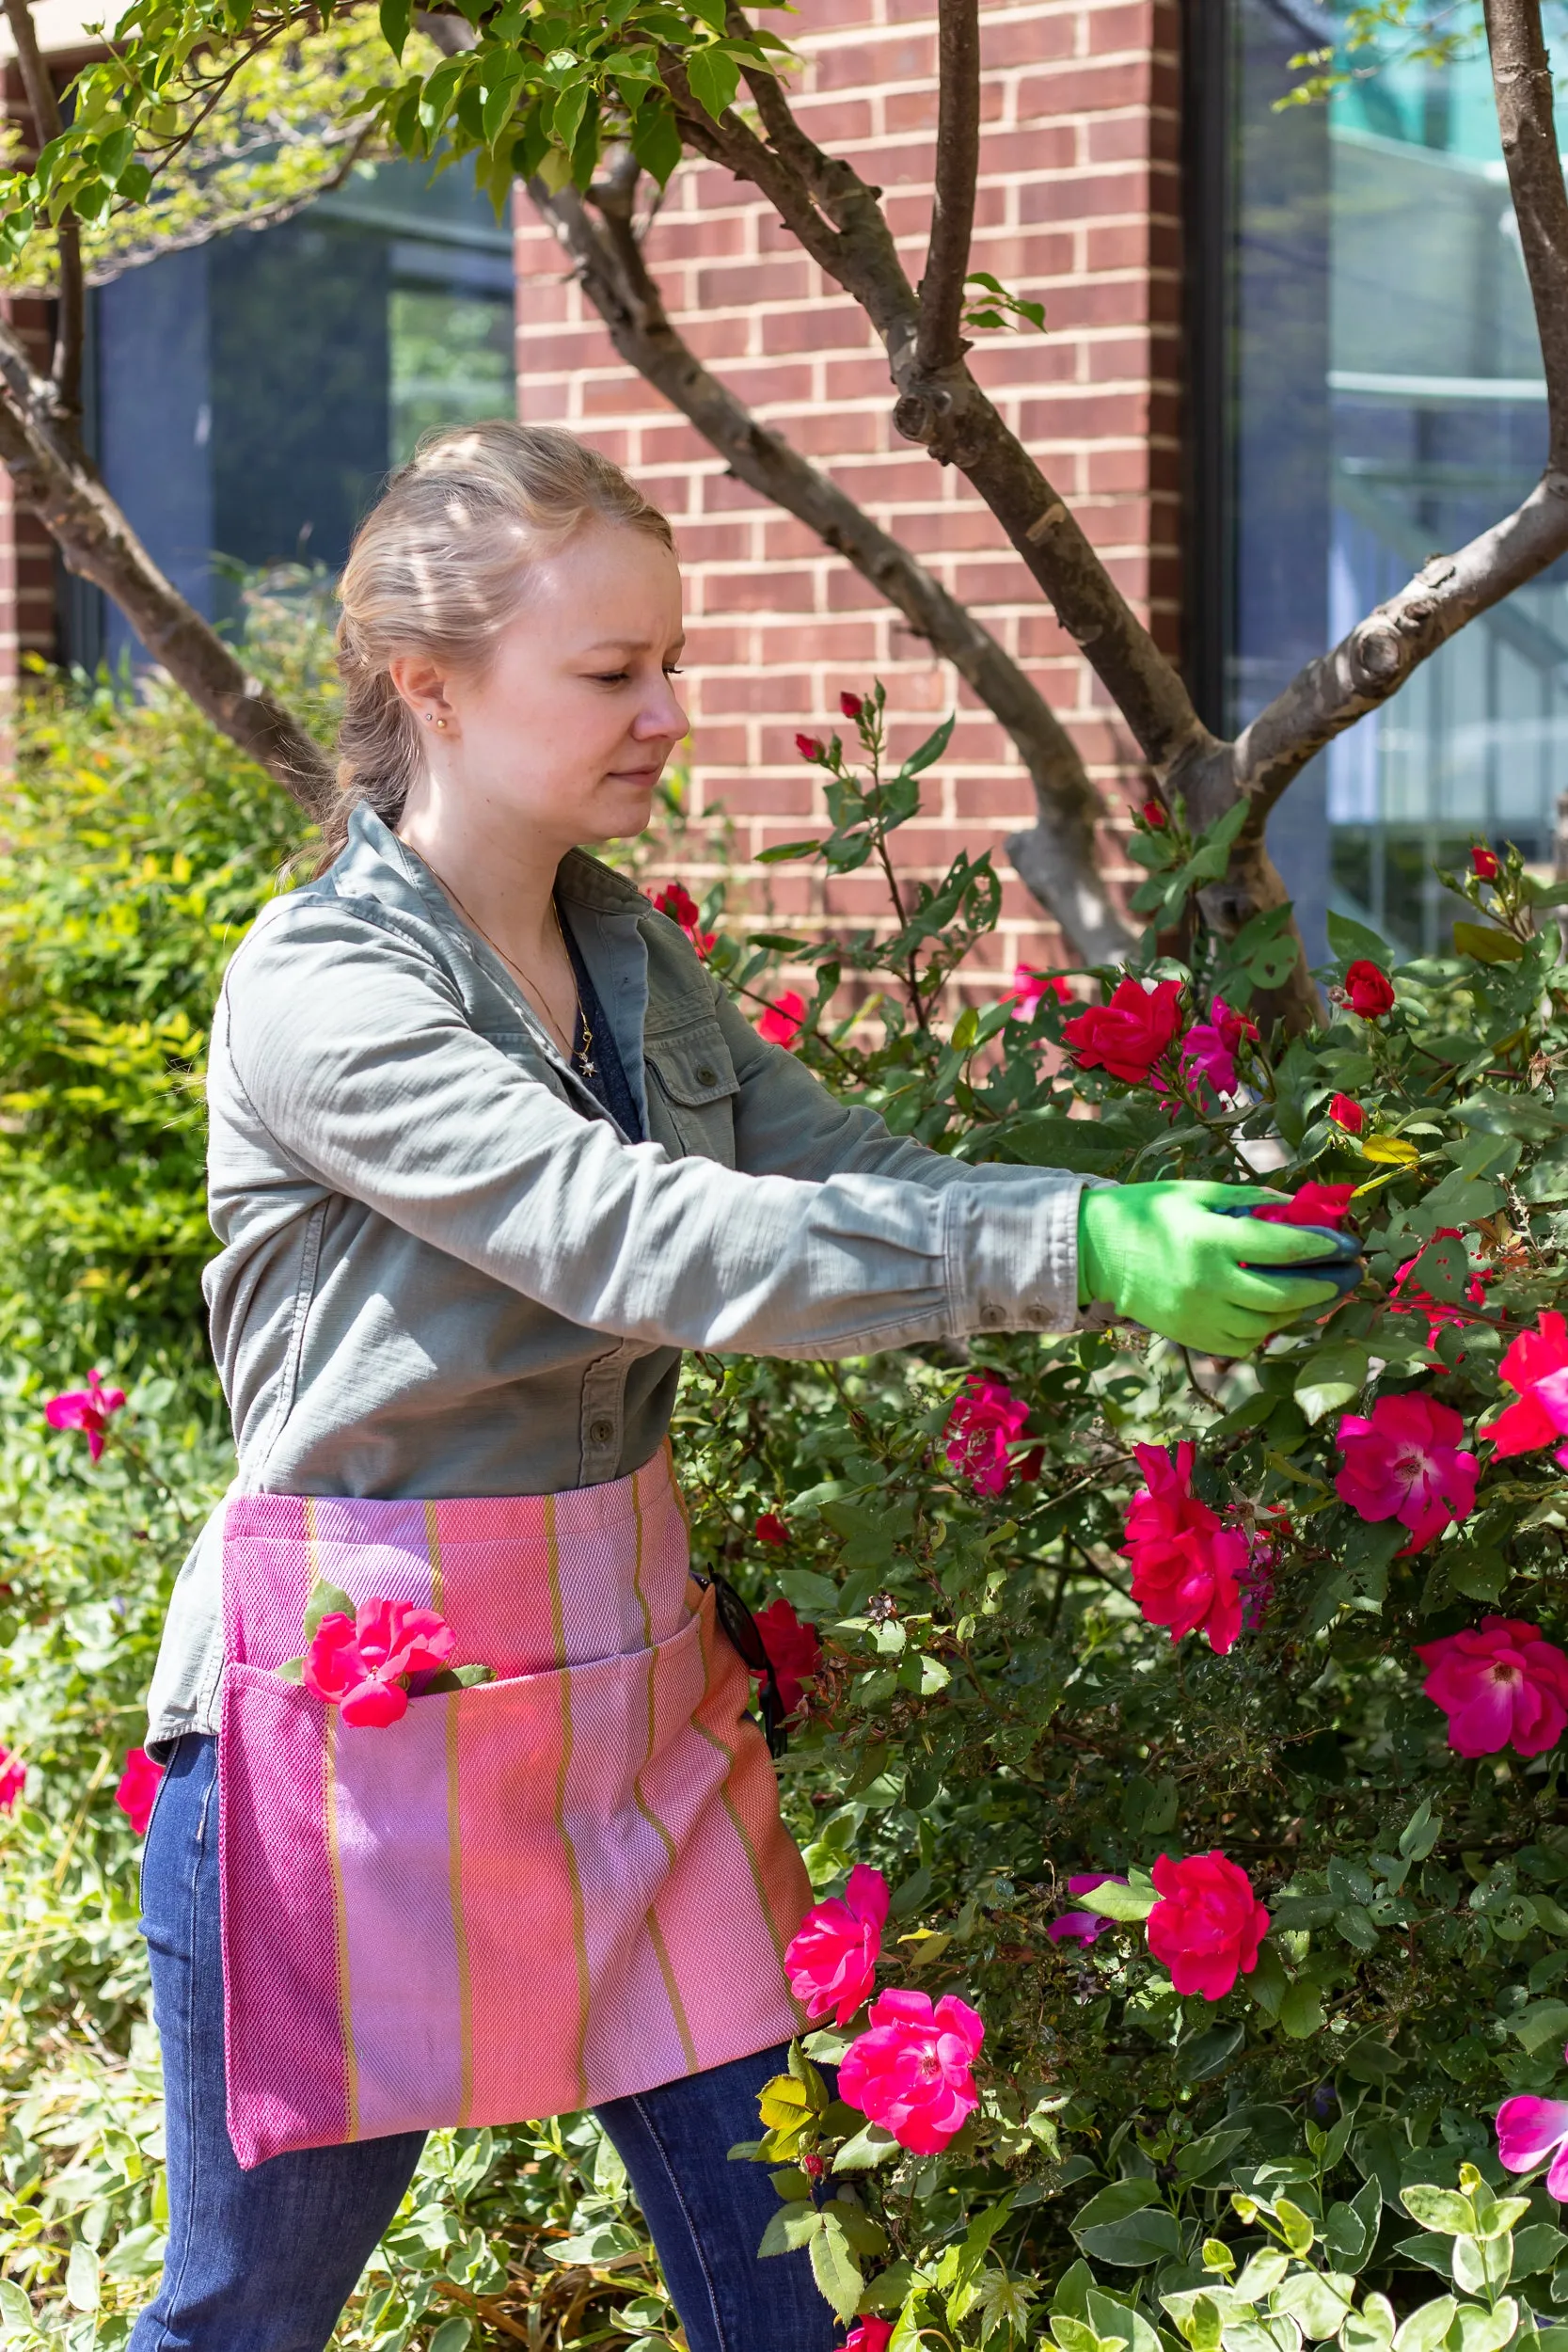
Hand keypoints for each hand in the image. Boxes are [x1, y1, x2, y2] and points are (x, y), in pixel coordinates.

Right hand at [1077, 1181, 1359, 1356]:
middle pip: (1286, 1294)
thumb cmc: (1147, 1213)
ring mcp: (1200, 1316)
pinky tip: (1281, 1312)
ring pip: (1270, 1325)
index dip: (1324, 1247)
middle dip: (1327, 1285)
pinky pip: (1245, 1342)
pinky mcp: (1192, 1337)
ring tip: (1323, 1292)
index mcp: (1210, 1240)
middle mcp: (1208, 1283)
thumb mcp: (1198, 1194)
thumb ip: (1250, 1201)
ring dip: (1303, 1310)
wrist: (1094, 1253)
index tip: (1349, 1244)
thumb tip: (1300, 1208)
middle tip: (1351, 1274)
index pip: (1283, 1248)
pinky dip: (1269, 1329)